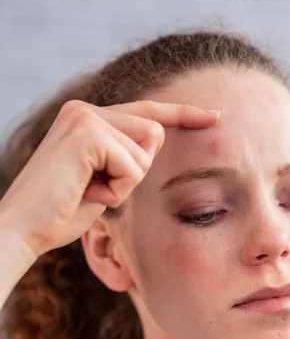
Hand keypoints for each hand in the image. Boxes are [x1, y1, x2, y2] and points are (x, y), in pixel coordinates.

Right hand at [0, 100, 219, 258]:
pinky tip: (86, 192)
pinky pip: (134, 165)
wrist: (23, 229)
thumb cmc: (60, 215)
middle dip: (135, 172)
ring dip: (125, 183)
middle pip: (154, 133)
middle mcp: (86, 109)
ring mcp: (86, 116)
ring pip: (146, 150)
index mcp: (88, 118)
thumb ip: (123, 159)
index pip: (147, 111)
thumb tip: (153, 145)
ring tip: (88, 191)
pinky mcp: (88, 131)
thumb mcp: (101, 181)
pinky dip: (116, 189)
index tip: (216, 116)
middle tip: (95, 189)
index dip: (184, 113)